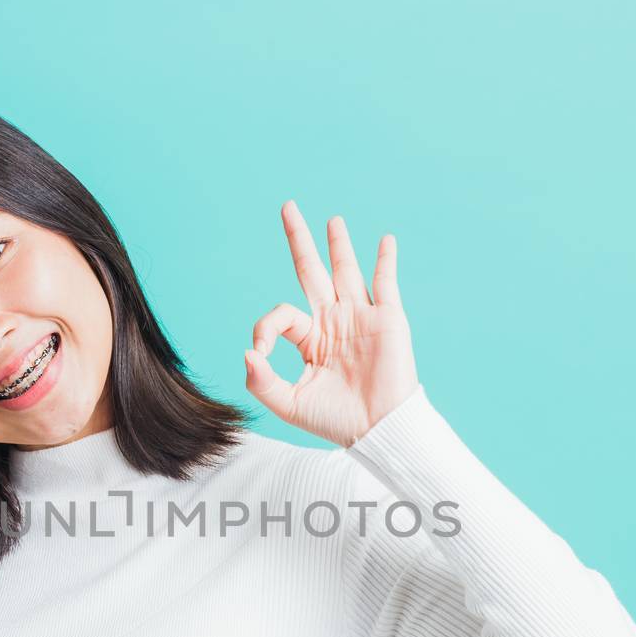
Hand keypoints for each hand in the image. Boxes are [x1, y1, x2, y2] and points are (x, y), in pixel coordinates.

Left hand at [244, 200, 419, 446]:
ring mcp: (361, 317)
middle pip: (313, 272)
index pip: (282, 315)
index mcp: (310, 339)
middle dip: (299, 240)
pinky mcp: (388, 320)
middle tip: (288, 207)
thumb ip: (262, 381)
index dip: (265, 328)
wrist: (377, 429)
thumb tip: (247, 352)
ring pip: (347, 271)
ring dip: (339, 244)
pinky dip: (386, 261)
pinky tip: (385, 240)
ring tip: (332, 221)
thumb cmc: (335, 421)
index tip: (260, 352)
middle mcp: (334, 322)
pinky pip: (386, 283)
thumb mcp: (289, 404)